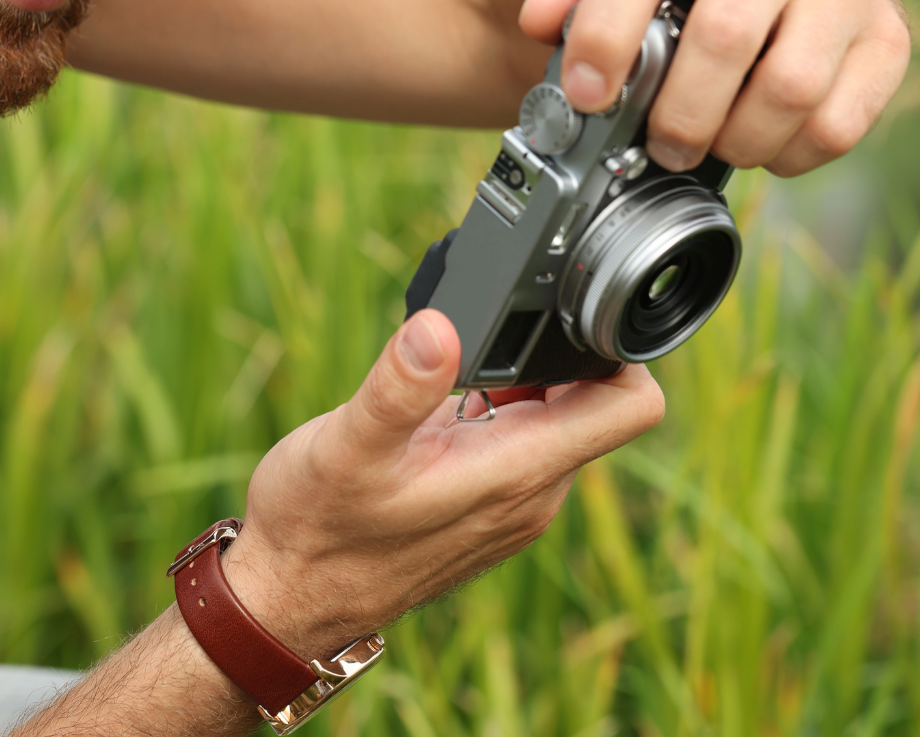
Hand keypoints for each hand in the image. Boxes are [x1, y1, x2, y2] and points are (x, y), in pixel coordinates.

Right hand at [223, 311, 663, 656]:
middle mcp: (534, 494)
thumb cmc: (315, 527)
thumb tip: (440, 325)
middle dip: (555, 360)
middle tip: (482, 342)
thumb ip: (398, 387)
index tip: (563, 319)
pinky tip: (441, 411)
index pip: (632, 405)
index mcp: (519, 470)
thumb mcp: (346, 444)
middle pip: (595, 406)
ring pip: (555, 424)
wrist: (287, 601)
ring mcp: (515, 508)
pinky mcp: (490, 513)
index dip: (615, 351)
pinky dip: (496, 416)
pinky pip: (521, 448)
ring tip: (455, 377)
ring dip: (521, 388)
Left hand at [517, 0, 908, 177]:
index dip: (604, 35)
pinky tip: (766, 141)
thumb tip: (540, 18)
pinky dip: (791, 154)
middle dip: (678, 114)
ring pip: (789, 89)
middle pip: (723, 40)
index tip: (586, 96)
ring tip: (712, 142)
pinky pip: (839, 123)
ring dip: (737, 140)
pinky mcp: (888, 35)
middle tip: (660, 143)